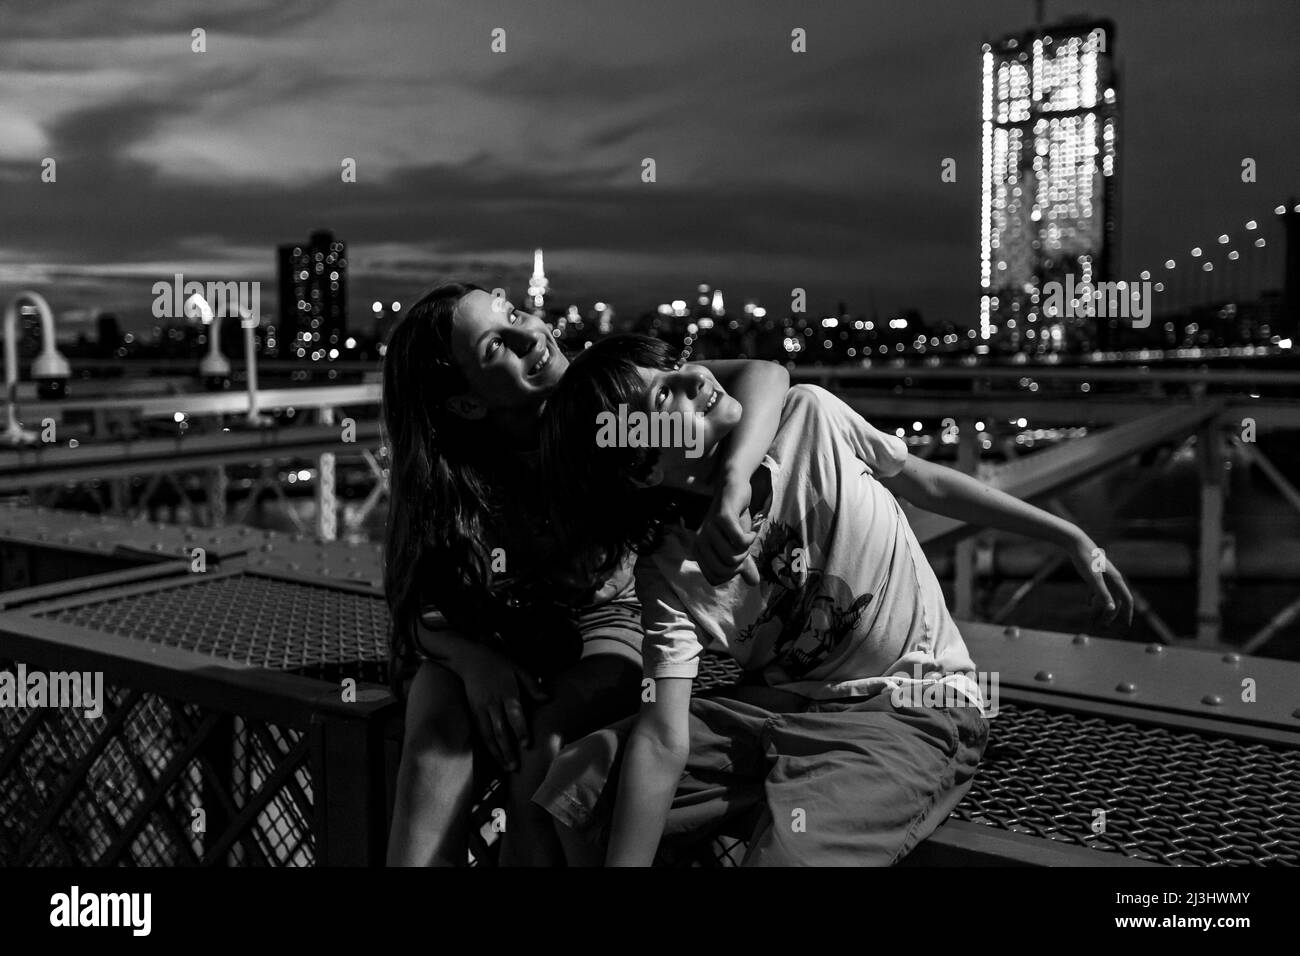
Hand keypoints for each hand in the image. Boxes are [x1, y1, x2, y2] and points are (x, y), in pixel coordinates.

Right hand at [457, 643, 547, 771]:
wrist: (471, 659)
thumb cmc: (500, 665)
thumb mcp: (518, 670)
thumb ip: (533, 685)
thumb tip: (547, 699)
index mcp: (506, 691)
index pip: (514, 713)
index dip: (520, 729)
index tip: (526, 744)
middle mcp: (492, 702)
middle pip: (500, 729)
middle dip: (508, 749)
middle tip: (516, 767)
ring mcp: (481, 708)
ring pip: (488, 735)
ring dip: (498, 753)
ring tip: (508, 768)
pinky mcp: (473, 712)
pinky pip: (481, 733)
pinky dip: (488, 747)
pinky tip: (497, 757)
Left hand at [692, 475, 759, 585]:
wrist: (735, 489)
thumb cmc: (735, 519)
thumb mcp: (739, 545)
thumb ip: (744, 564)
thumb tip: (754, 583)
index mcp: (699, 551)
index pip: (715, 578)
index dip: (732, 572)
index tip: (738, 556)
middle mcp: (699, 541)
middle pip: (724, 570)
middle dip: (741, 561)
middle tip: (744, 546)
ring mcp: (709, 529)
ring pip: (732, 557)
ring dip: (746, 549)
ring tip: (746, 535)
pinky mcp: (722, 518)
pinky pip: (739, 541)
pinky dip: (750, 539)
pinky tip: (751, 530)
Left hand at [1065, 535, 1133, 628]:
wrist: (1076, 543)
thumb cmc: (1086, 560)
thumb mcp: (1093, 579)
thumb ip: (1103, 594)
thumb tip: (1112, 609)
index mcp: (1116, 580)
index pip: (1127, 600)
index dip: (1128, 613)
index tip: (1126, 625)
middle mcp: (1112, 579)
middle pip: (1115, 601)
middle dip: (1109, 615)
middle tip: (1101, 626)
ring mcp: (1103, 576)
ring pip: (1105, 596)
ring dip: (1100, 609)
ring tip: (1092, 619)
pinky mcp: (1094, 574)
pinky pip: (1097, 590)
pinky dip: (1093, 598)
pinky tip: (1088, 604)